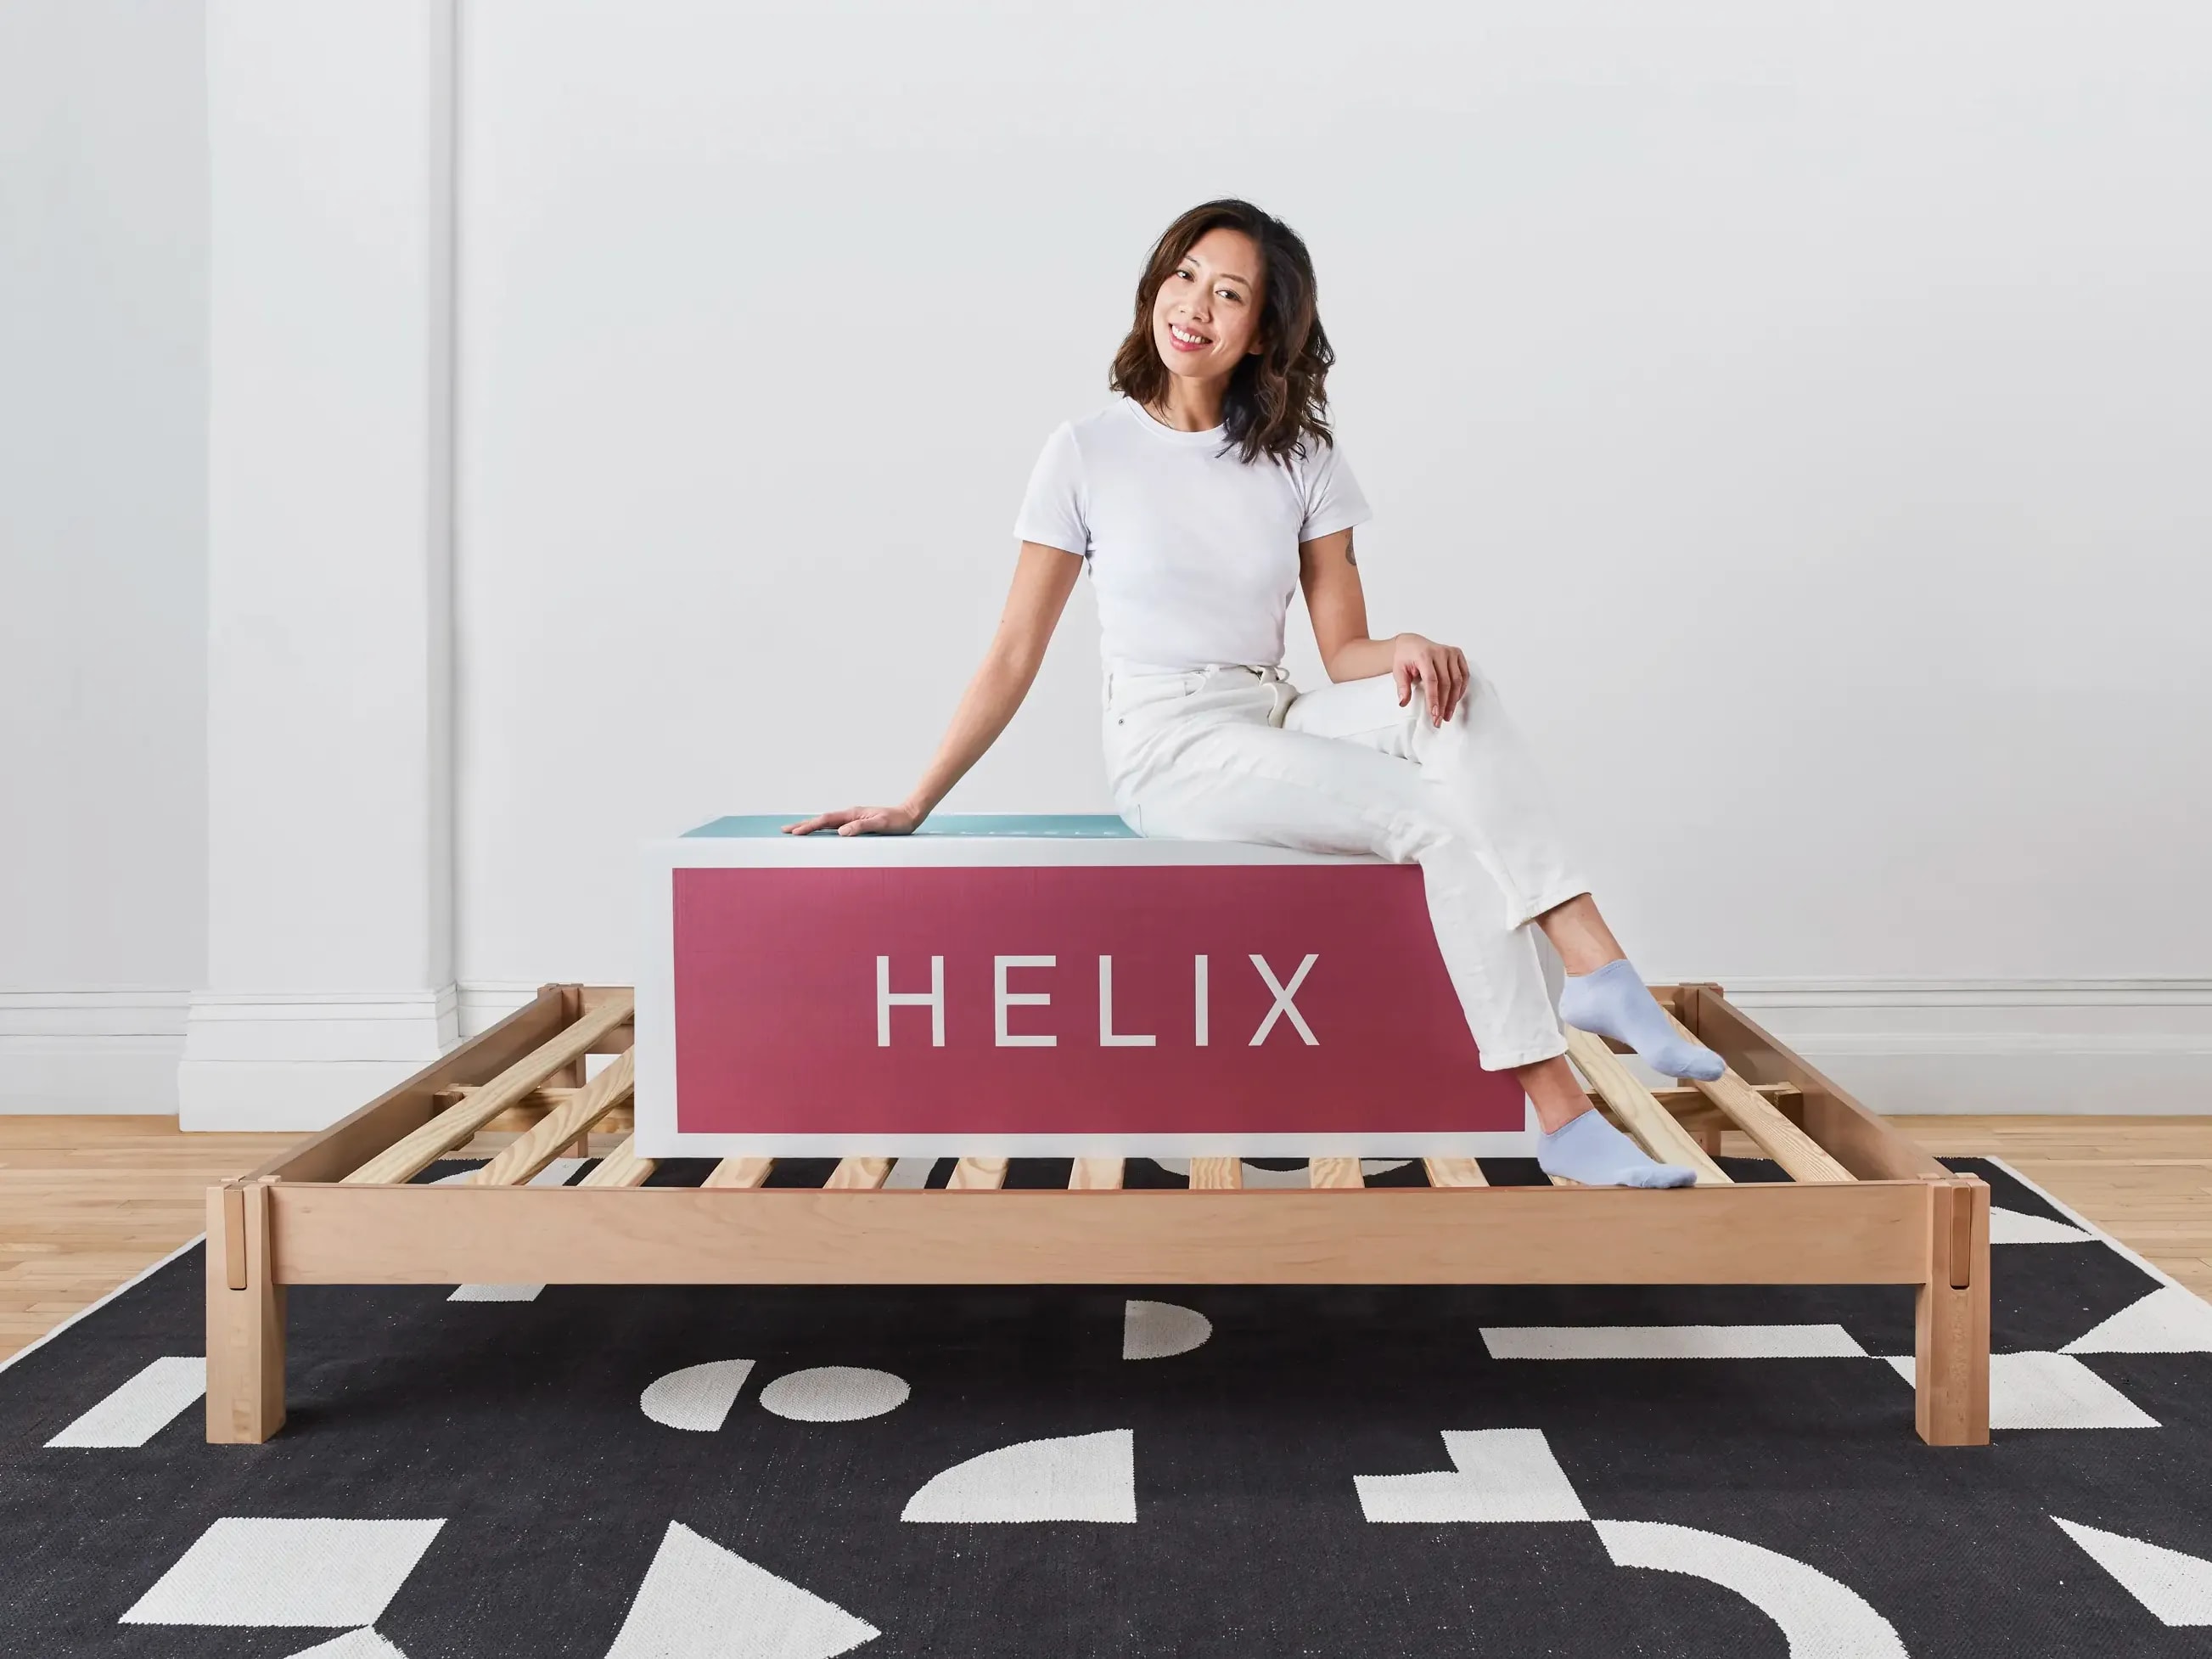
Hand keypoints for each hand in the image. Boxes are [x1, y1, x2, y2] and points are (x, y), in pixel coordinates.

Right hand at [781, 804, 924, 836]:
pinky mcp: (856, 823)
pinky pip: (834, 826)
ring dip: (810, 827)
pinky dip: (822, 829)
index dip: (809, 827)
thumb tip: (841, 832)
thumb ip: (861, 827)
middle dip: (803, 825)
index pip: (826, 821)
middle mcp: (850, 815)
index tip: (795, 833)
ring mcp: (852, 819)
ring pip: (826, 823)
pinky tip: (818, 832)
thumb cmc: (897, 822)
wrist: (909, 815)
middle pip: (821, 820)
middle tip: (785, 831)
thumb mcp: (881, 824)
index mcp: (852, 814)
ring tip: (796, 831)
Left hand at [1390, 633, 1469, 725]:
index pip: (1432, 680)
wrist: (1412, 644)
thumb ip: (1402, 686)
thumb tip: (1403, 702)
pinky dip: (1461, 689)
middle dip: (1444, 704)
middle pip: (1446, 682)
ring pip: (1457, 680)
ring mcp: (1451, 652)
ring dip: (1453, 700)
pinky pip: (1464, 674)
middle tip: (1440, 719)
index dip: (1434, 698)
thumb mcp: (1399, 671)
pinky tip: (1455, 700)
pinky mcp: (1458, 654)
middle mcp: (1440, 652)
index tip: (1434, 714)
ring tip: (1447, 714)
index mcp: (1424, 655)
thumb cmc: (1406, 658)